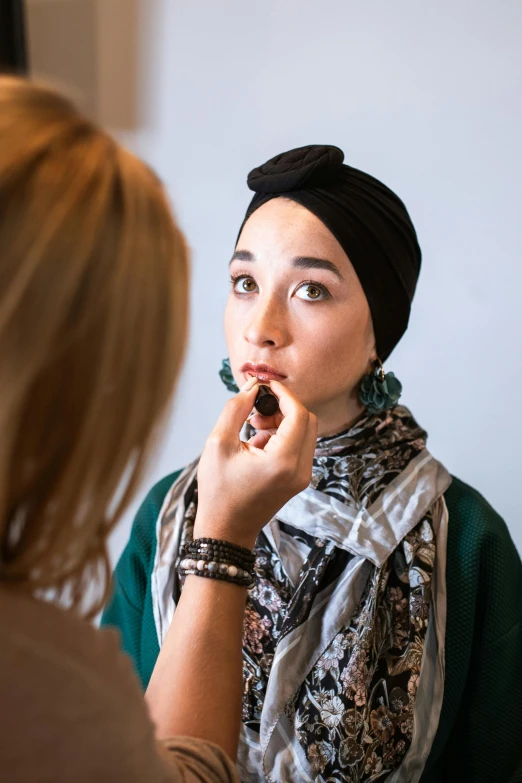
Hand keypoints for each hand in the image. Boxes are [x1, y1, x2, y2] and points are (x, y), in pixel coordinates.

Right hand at [195, 376, 316, 548]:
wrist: (225, 531)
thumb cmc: (218, 492)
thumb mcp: (218, 443)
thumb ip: (236, 409)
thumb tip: (252, 387)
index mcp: (283, 461)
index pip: (298, 413)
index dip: (284, 393)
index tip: (264, 385)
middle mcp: (300, 469)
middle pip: (307, 420)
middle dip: (284, 407)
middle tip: (257, 407)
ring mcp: (302, 477)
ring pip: (305, 432)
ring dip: (282, 421)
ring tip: (252, 425)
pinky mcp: (298, 480)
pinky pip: (299, 446)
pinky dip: (282, 436)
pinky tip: (256, 442)